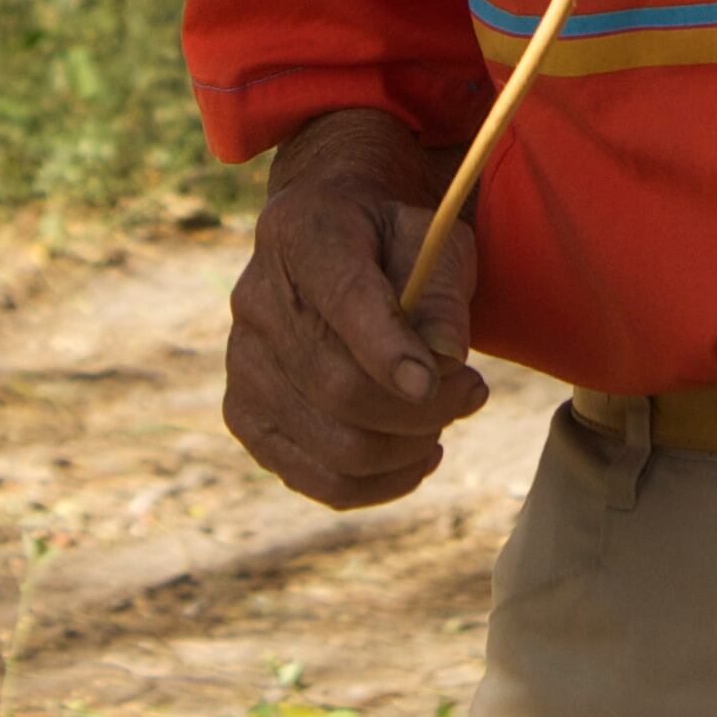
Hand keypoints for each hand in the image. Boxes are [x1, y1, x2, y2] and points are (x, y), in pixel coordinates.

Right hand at [224, 123, 487, 508]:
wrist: (334, 243)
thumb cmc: (395, 242)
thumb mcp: (434, 238)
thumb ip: (443, 291)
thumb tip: (445, 359)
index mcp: (301, 232)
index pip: (343, 300)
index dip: (389, 349)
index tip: (437, 381)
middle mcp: (256, 300)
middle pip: (340, 387)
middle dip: (422, 409)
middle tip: (473, 392)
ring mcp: (243, 364)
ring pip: (333, 444)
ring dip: (407, 448)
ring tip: (446, 421)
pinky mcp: (246, 416)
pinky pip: (314, 479)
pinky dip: (377, 484)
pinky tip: (416, 458)